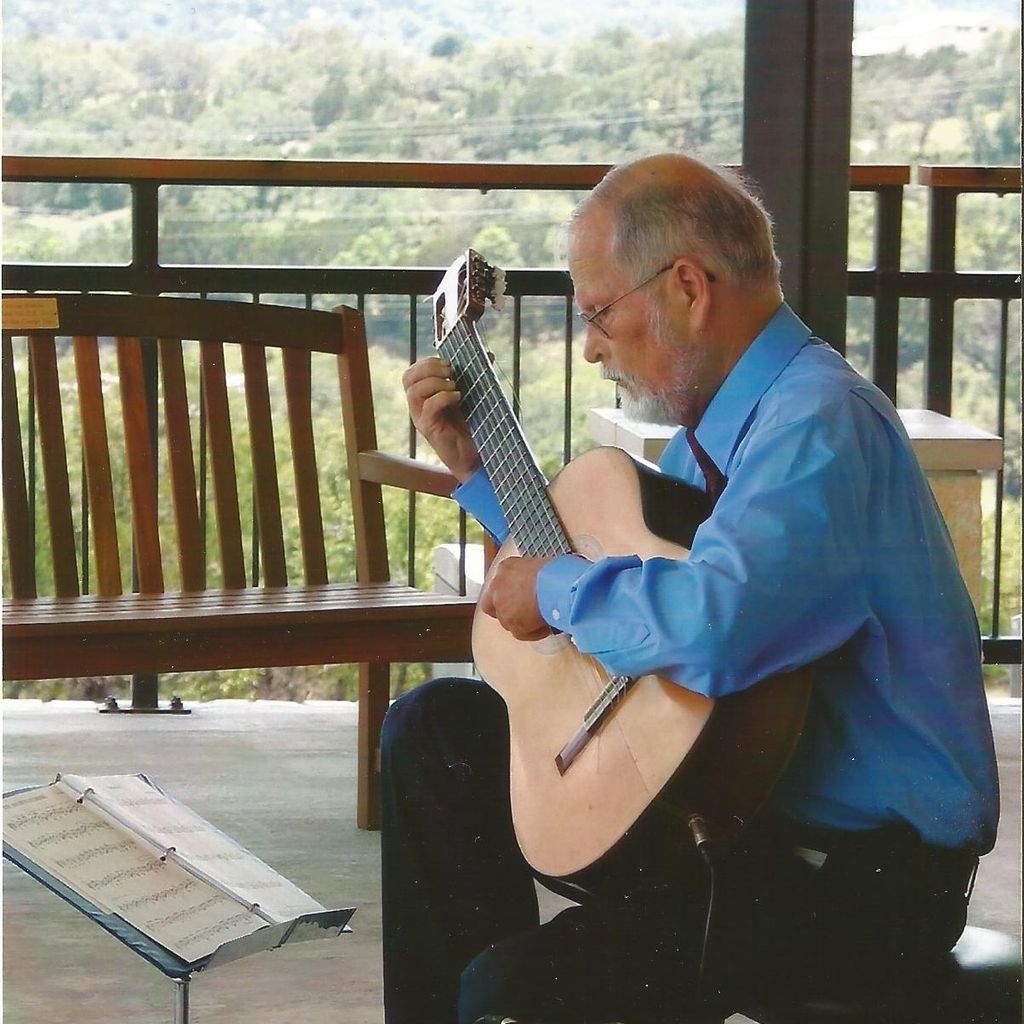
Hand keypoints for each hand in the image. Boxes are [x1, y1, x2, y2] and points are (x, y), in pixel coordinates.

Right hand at [402, 356, 481, 480]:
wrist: (473, 457)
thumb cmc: (472, 428)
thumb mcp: (473, 397)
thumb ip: (476, 376)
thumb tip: (489, 354)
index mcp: (425, 396)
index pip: (413, 372)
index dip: (428, 362)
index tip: (449, 362)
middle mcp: (418, 406)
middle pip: (408, 377)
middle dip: (429, 368)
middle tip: (450, 371)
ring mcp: (421, 417)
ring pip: (414, 390)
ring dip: (435, 382)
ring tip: (455, 385)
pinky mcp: (428, 428)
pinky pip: (429, 406)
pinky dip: (443, 396)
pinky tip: (458, 397)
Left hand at [479, 556, 552, 640]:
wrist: (558, 586)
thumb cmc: (556, 572)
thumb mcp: (538, 565)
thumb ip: (529, 576)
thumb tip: (536, 585)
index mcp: (505, 568)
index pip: (497, 584)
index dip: (508, 593)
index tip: (520, 597)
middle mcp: (497, 586)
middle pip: (493, 605)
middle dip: (506, 610)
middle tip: (524, 612)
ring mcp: (502, 607)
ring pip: (507, 621)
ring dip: (522, 622)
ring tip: (541, 618)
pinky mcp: (511, 624)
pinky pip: (520, 633)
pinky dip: (533, 632)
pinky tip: (546, 625)